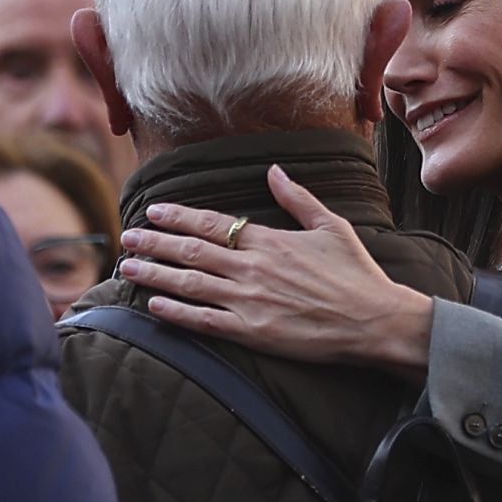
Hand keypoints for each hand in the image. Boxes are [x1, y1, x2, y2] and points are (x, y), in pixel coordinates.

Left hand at [116, 165, 435, 380]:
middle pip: (192, 250)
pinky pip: (204, 321)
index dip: (179, 215)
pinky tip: (154, 305)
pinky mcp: (253, 331)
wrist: (374, 320)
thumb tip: (273, 170)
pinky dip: (176, 312)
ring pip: (190, 283)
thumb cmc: (356, 273)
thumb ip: (297, 198)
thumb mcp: (331, 225)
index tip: (154, 210)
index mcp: (270, 240)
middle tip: (127, 235)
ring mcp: (250, 301)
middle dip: (155, 241)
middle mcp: (253, 267)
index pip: (213, 223)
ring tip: (129, 266)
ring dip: (156, 273)